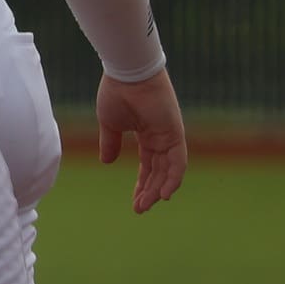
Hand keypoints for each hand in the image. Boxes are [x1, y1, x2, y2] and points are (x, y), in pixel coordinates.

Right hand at [97, 66, 187, 213]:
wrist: (126, 74)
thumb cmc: (116, 93)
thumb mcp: (109, 124)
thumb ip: (110, 143)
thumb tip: (106, 162)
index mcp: (147, 135)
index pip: (147, 166)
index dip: (142, 184)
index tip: (135, 202)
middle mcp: (161, 138)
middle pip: (159, 172)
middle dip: (149, 191)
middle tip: (139, 209)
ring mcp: (170, 137)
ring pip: (168, 171)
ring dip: (158, 189)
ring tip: (146, 205)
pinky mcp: (175, 134)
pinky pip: (178, 162)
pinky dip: (172, 179)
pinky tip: (164, 194)